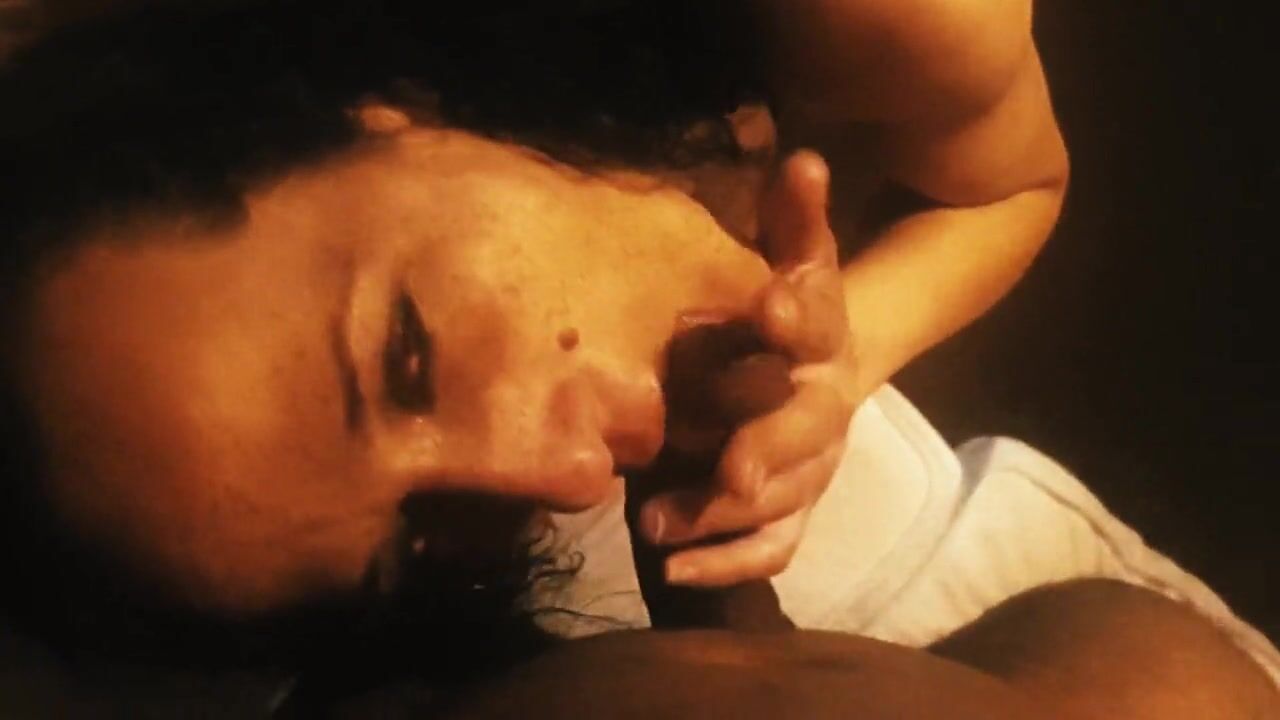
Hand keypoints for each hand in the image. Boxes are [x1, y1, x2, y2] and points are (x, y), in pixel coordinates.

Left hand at [639, 151, 861, 586]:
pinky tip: (674, 571)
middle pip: (809, 428)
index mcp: (825, 331)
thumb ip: (794, 216)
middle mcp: (827, 402)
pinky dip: (731, 563)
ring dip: (730, 515)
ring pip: (788, 499)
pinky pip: (774, 546)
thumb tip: (801, 156)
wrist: (829, 363)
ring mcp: (813, 463)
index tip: (768, 301)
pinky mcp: (793, 507)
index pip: (819, 317)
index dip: (799, 310)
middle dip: (773, 444)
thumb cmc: (787, 301)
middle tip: (731, 466)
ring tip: (660, 522)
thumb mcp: (793, 252)